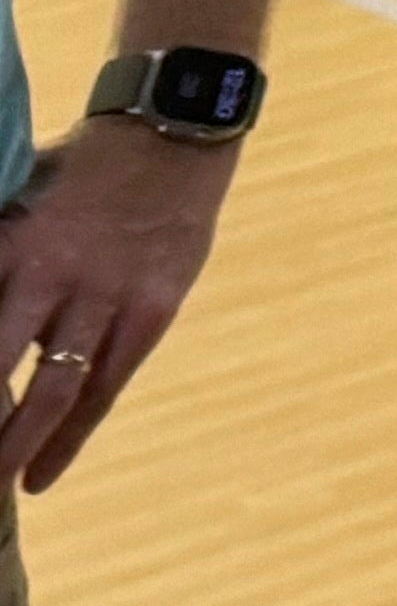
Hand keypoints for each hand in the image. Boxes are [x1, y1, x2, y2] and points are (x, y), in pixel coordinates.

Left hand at [0, 117, 236, 490]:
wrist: (172, 132)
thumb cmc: (79, 170)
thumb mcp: (16, 201)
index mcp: (9, 244)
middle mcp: (51, 273)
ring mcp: (107, 294)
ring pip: (51, 389)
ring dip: (15, 448)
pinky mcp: (151, 309)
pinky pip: (106, 385)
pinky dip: (72, 435)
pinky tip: (44, 474)